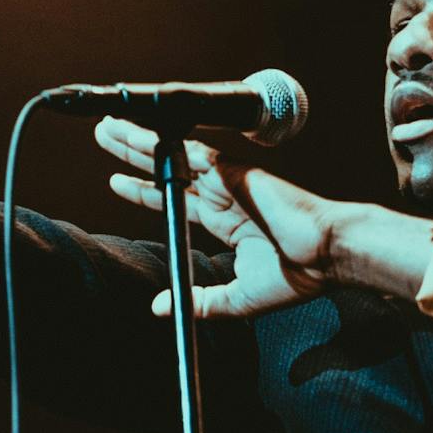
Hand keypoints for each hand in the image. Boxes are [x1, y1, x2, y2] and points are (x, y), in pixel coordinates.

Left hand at [94, 116, 335, 318]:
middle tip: (104, 136)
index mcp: (226, 220)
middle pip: (167, 169)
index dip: (144, 190)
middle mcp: (223, 195)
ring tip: (109, 125)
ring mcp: (228, 181)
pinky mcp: (235, 173)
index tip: (117, 180)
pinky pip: (193, 153)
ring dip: (139, 140)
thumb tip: (160, 307)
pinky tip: (139, 132)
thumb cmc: (298, 276)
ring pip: (174, 156)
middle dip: (134, 154)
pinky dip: (165, 142)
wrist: (328, 256)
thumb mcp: (237, 299)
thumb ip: (201, 301)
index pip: (174, 200)